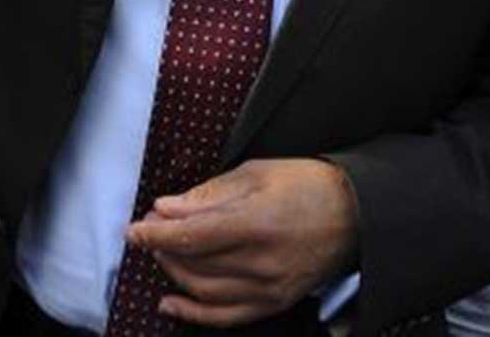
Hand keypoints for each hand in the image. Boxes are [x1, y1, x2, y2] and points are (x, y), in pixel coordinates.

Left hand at [125, 158, 358, 326]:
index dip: (155, 234)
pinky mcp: (274, 302)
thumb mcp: (256, 173)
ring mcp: (269, 287)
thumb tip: (167, 208)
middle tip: (151, 229)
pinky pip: (226, 316)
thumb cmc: (308, 185)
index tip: (134, 228)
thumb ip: (208, 195)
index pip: (190, 235)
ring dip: (174, 273)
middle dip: (163, 247)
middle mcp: (261, 261)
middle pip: (194, 263)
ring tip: (162, 253)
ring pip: (204, 290)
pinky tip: (171, 302)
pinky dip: (193, 313)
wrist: (355, 213)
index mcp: (256, 222)